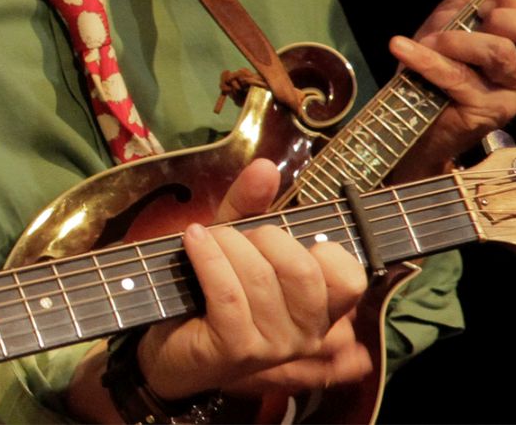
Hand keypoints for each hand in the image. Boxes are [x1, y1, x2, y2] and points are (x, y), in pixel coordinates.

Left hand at [138, 161, 369, 399]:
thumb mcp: (235, 243)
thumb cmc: (210, 291)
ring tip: (204, 239)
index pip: (350, 278)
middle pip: (302, 271)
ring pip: (260, 278)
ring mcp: (273, 346)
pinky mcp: (236, 349)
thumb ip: (252, 206)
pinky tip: (192, 241)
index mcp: (319, 310)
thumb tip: (266, 167)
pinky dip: (207, 257)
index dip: (320, 248)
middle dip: (263, 238)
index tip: (281, 238)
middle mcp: (306, 334)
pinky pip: (229, 292)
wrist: (166, 345)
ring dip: (226, 245)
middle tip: (233, 237)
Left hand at [394, 0, 515, 170]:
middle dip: (500, 14)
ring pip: (499, 53)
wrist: (408, 109)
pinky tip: (403, 46)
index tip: (491, 0)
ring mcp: (511, 94)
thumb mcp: (459, 10)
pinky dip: (424, 58)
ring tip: (434, 41)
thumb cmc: (439, 60)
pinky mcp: (484, 113)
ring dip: (456, 40)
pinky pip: (458, 77)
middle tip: (471, 20)